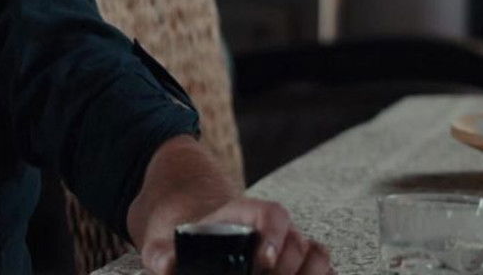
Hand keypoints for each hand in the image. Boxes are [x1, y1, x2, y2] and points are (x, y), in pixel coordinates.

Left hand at [138, 197, 333, 274]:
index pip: (272, 214)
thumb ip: (160, 253)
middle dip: (288, 269)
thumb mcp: (164, 243)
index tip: (264, 260)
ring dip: (309, 274)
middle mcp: (273, 230)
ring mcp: (288, 248)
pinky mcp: (296, 268)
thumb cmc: (183, 240)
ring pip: (317, 255)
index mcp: (243, 215)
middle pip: (298, 241)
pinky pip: (322, 271)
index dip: (275, 235)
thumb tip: (166, 265)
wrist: (196, 238)